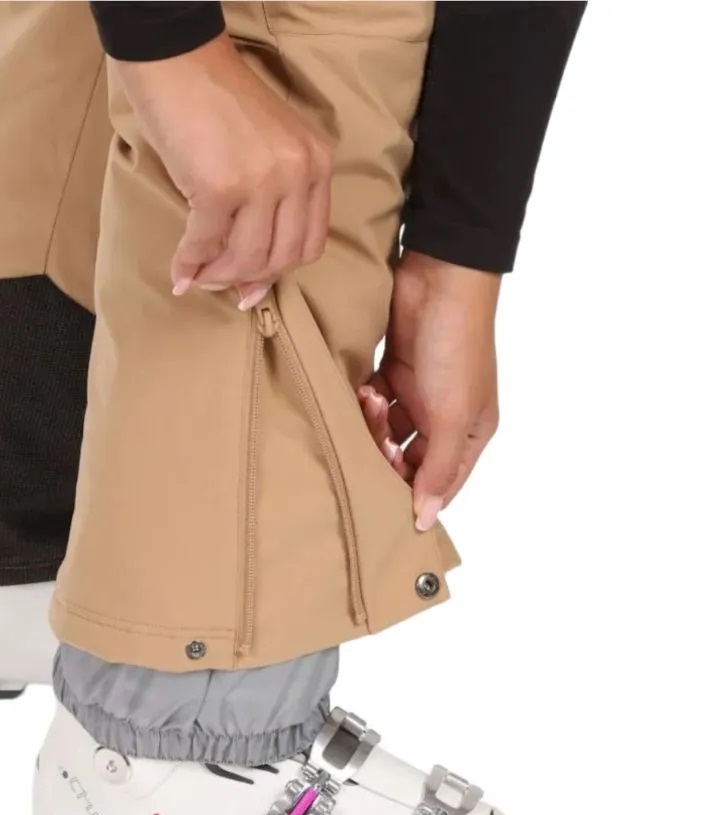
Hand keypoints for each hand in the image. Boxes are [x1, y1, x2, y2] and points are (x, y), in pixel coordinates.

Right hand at [114, 34, 332, 310]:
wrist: (178, 60)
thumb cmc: (217, 101)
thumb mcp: (267, 148)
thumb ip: (272, 200)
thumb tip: (251, 275)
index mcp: (316, 163)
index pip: (310, 241)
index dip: (278, 272)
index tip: (252, 285)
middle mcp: (298, 172)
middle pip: (281, 257)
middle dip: (247, 279)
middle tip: (219, 284)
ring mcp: (262, 181)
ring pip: (247, 258)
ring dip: (218, 276)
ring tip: (198, 276)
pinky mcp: (220, 187)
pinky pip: (206, 242)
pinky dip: (189, 263)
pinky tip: (179, 272)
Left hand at [358, 251, 500, 530]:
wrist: (439, 278)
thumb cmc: (456, 346)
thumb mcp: (451, 414)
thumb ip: (438, 468)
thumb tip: (426, 518)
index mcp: (470, 432)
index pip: (440, 482)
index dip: (414, 495)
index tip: (384, 506)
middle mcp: (444, 417)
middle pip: (407, 459)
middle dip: (386, 457)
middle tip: (376, 442)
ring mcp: (418, 394)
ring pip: (385, 432)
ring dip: (373, 425)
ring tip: (373, 402)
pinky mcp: (393, 372)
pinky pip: (371, 402)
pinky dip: (364, 401)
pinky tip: (363, 390)